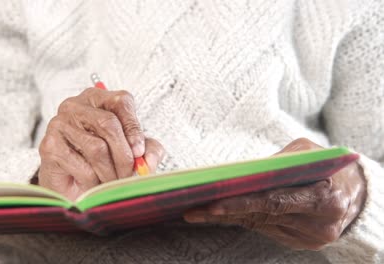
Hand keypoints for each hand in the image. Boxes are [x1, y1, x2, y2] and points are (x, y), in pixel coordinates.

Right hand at [38, 88, 165, 199]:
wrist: (71, 187)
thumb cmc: (102, 163)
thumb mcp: (133, 152)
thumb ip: (148, 151)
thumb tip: (147, 159)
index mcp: (97, 98)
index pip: (121, 102)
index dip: (134, 128)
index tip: (139, 152)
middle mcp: (75, 106)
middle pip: (109, 124)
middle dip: (124, 155)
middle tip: (130, 175)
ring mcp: (59, 124)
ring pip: (97, 147)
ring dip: (110, 172)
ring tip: (113, 182)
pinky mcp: (49, 146)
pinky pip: (81, 165)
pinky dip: (93, 181)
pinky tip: (93, 184)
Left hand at [183, 138, 366, 249]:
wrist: (357, 192)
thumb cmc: (328, 165)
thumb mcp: (307, 153)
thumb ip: (277, 162)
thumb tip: (241, 173)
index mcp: (324, 198)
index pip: (274, 202)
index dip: (241, 203)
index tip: (213, 203)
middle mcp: (319, 224)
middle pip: (262, 217)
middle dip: (225, 212)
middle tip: (194, 208)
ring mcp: (311, 238)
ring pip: (260, 225)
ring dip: (229, 218)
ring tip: (199, 210)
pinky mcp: (304, 243)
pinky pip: (267, 230)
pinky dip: (245, 220)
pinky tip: (223, 214)